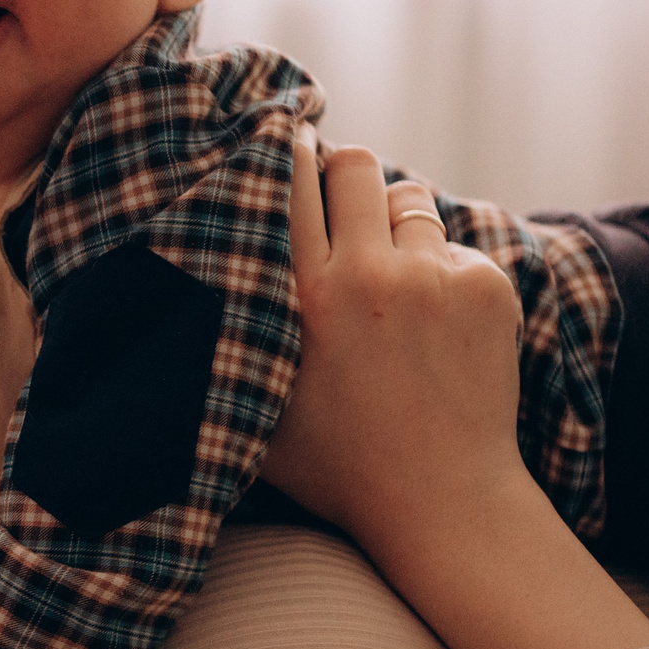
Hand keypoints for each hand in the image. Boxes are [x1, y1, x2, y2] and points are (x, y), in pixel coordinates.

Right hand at [259, 135, 648, 648]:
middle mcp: (367, 276)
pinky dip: (441, 270)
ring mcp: (433, 277)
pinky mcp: (485, 286)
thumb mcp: (252, 406)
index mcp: (301, 297)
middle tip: (340, 205)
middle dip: (344, 175)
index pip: (285, 181)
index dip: (282, 153)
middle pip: (353, 164)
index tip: (281, 146)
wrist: (441, 502)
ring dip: (395, 225)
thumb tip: (164, 284)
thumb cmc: (336, 465)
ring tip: (388, 279)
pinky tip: (431, 327)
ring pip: (409, 198)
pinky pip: (454, 244)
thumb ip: (220, 341)